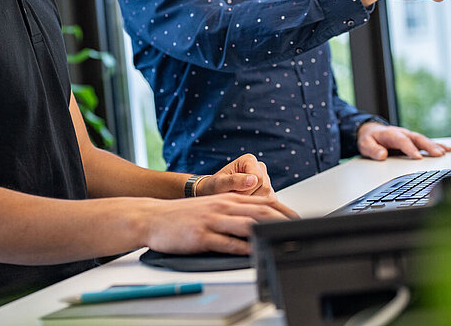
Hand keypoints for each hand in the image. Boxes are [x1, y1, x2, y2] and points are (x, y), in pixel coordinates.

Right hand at [142, 193, 298, 254]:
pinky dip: (242, 247)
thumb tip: (256, 218)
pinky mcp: (201, 236)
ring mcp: (212, 221)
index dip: (283, 209)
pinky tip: (254, 251)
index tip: (297, 218)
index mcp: (226, 198)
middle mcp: (222, 207)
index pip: (262, 200)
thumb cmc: (182, 215)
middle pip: (259, 211)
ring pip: (246, 224)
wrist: (153, 217)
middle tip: (298, 229)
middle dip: (282, 220)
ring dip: (267, 231)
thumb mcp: (211, 206)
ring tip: (282, 238)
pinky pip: (226, 242)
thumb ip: (233, 209)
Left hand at [195, 153, 273, 196]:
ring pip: (268, 197)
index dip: (246, 190)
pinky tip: (245, 203)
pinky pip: (269, 202)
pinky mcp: (268, 192)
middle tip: (234, 197)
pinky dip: (257, 206)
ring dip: (252, 203)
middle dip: (249, 197)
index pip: (259, 178)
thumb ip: (234, 180)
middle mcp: (260, 168)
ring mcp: (266, 180)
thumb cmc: (214, 187)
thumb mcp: (219, 184)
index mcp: (249, 160)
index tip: (232, 192)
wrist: (213, 193)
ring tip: (238, 199)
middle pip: (265, 188)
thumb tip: (253, 179)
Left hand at [356, 122, 450, 160]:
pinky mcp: (413, 141)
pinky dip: (437, 146)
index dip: (410, 149)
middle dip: (429, 146)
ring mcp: (409, 137)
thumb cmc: (369, 139)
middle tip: (439, 155)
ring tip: (446, 153)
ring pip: (424, 140)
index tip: (418, 157)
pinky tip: (447, 150)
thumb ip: (373, 150)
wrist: (371, 131)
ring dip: (435, 146)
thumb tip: (382, 155)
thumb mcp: (365, 144)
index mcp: (391, 134)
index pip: (402, 141)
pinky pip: (426, 143)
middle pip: (417, 139)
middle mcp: (403, 134)